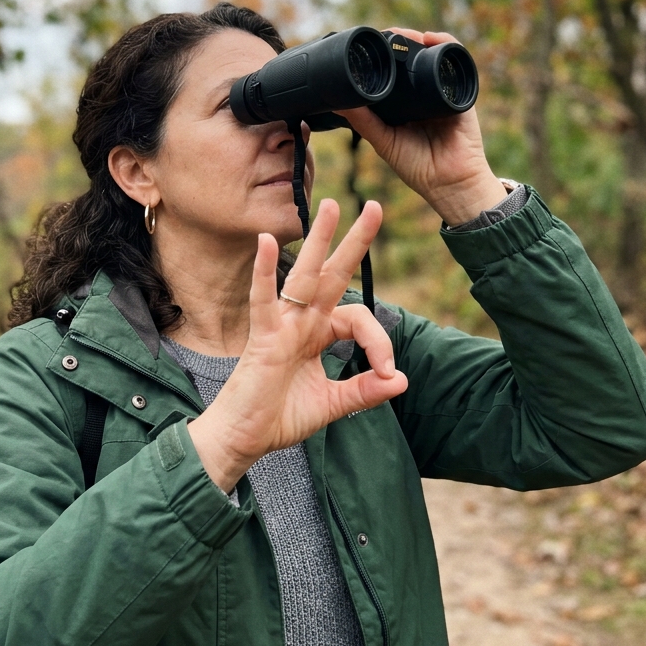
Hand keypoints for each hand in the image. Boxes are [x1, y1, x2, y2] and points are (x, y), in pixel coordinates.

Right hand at [186, 199, 407, 491]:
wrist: (244, 440)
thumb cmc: (279, 418)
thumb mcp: (332, 404)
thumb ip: (364, 391)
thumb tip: (401, 380)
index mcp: (317, 334)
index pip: (356, 319)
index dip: (379, 341)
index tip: (387, 372)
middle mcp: (301, 323)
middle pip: (331, 274)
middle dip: (353, 242)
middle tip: (374, 206)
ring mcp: (281, 326)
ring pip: (303, 275)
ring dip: (317, 240)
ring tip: (330, 205)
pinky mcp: (262, 337)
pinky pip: (263, 299)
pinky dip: (263, 272)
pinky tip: (265, 242)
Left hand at [338, 27, 505, 224]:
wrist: (450, 182)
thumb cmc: (417, 166)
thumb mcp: (383, 141)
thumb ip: (362, 121)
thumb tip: (335, 103)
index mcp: (402, 103)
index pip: (390, 71)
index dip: (380, 56)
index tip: (365, 46)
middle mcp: (421, 93)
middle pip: (409, 58)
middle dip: (397, 42)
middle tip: (383, 36)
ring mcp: (441, 90)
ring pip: (431, 55)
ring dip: (418, 39)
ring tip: (404, 35)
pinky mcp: (460, 90)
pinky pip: (457, 61)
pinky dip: (447, 44)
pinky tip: (432, 38)